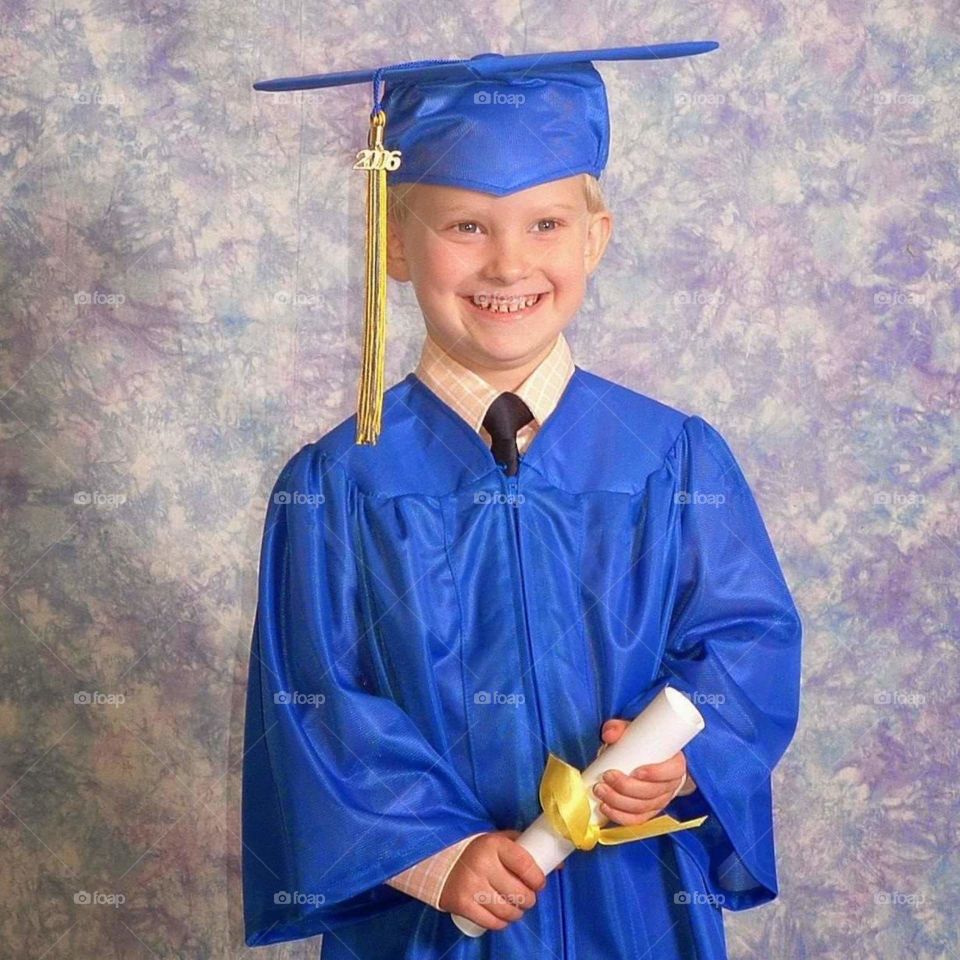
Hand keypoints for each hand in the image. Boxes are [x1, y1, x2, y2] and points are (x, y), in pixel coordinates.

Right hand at [439, 829, 556, 930]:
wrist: (440, 864)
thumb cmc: (478, 852)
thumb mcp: (499, 841)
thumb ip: (525, 848)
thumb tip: (558, 866)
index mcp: (494, 845)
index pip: (526, 865)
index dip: (538, 879)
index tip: (538, 883)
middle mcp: (483, 864)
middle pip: (519, 893)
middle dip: (529, 899)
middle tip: (526, 898)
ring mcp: (472, 886)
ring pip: (508, 911)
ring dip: (517, 913)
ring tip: (516, 908)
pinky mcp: (462, 904)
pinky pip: (492, 922)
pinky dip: (502, 923)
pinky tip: (502, 916)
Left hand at [592, 718, 693, 825]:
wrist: (643, 758)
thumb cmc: (640, 744)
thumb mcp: (632, 731)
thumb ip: (618, 728)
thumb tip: (609, 735)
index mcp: (675, 763)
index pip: (673, 772)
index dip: (657, 774)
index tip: (637, 771)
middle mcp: (670, 785)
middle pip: (653, 793)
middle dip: (627, 788)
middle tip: (607, 776)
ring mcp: (659, 801)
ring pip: (642, 807)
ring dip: (618, 802)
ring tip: (600, 790)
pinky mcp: (647, 812)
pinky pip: (636, 820)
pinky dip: (620, 816)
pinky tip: (605, 807)